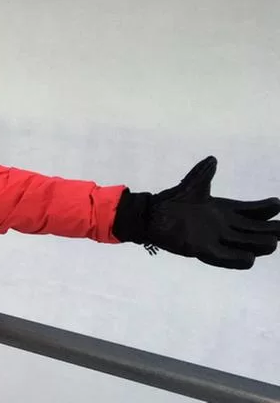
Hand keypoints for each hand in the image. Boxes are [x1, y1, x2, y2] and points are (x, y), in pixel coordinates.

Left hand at [113, 156, 279, 268]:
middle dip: (269, 229)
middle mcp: (224, 227)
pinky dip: (236, 258)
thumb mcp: (192, 186)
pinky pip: (223, 257)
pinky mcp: (202, 249)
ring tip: (273, 242)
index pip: (251, 211)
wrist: (151, 215)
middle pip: (253, 230)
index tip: (276, 203)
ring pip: (244, 244)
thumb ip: (203, 173)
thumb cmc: (173, 201)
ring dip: (258, 244)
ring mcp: (215, 239)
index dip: (264, 208)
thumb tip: (213, 159)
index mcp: (224, 211)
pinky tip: (250, 258)